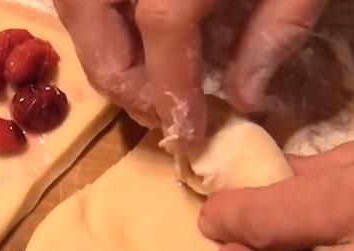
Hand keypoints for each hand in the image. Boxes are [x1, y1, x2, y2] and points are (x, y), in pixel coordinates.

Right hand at [53, 0, 326, 144]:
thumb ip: (276, 31)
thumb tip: (245, 101)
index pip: (164, 32)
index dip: (172, 91)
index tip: (186, 135)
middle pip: (94, 26)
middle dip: (122, 82)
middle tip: (157, 111)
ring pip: (76, 12)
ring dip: (103, 55)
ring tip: (144, 80)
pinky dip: (97, 25)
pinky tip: (131, 38)